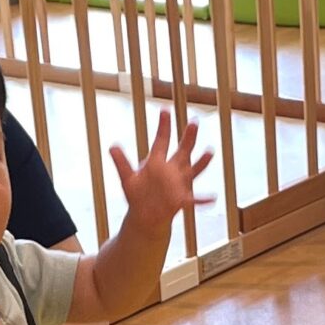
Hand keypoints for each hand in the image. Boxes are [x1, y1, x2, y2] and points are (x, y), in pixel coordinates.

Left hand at [108, 110, 212, 235]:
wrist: (145, 215)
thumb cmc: (137, 195)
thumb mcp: (127, 179)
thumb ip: (122, 163)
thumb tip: (112, 146)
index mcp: (157, 161)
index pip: (161, 141)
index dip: (163, 126)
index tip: (165, 109)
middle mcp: (171, 169)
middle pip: (182, 150)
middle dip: (188, 137)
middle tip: (194, 122)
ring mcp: (179, 183)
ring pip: (193, 170)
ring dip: (201, 162)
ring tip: (209, 152)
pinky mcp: (182, 199)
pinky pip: (195, 199)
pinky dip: (203, 199)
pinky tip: (212, 198)